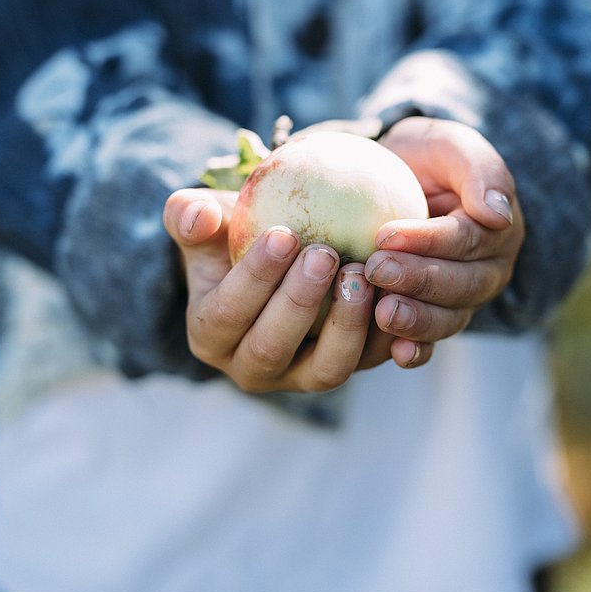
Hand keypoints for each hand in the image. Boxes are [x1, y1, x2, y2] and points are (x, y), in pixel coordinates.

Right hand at [162, 189, 391, 392]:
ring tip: (362, 276)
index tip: (284, 234)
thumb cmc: (233, 235)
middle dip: (298, 303)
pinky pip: (370, 362)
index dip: (254, 278)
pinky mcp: (343, 370)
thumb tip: (198, 216)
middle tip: (326, 254)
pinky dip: (388, 336)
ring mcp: (300, 377)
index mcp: (210, 335)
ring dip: (346, 326)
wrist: (275, 262)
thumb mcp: (205, 221)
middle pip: (272, 349)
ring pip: (326, 369)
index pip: (227, 313)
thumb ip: (189, 214)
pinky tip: (401, 294)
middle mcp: (251, 368)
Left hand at [365, 117, 523, 363]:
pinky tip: (396, 355)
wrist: (399, 181)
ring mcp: (461, 301)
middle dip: (419, 281)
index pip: (466, 239)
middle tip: (376, 270)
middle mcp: (486, 270)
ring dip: (417, 321)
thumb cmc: (425, 158)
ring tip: (382, 314)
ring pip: (449, 318)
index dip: (428, 240)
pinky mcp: (433, 320)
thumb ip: (479, 170)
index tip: (384, 235)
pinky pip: (431, 342)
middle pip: (461, 284)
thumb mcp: (450, 145)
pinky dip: (417, 351)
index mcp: (496, 229)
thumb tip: (497, 215)